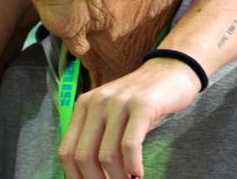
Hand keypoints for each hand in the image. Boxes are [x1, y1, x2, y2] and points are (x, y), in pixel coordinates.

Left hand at [58, 57, 201, 177]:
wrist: (170, 70)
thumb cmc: (141, 101)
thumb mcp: (111, 114)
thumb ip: (98, 137)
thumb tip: (90, 174)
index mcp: (83, 106)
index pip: (66, 151)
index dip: (75, 176)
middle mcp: (96, 102)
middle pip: (83, 156)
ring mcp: (118, 103)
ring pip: (106, 154)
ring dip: (117, 178)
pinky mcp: (141, 106)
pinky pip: (130, 145)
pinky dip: (132, 167)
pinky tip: (138, 175)